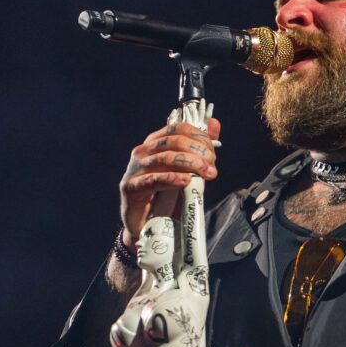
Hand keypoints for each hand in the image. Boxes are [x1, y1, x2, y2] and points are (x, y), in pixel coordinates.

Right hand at [119, 118, 220, 251]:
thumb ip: (200, 146)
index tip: (213, 152)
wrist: (146, 223)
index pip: (178, 128)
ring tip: (207, 174)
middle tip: (212, 166)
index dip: (199, 136)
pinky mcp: (131, 187)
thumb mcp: (187, 169)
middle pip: (174, 142)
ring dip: (192, 165)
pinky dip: (172, 179)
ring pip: (166, 158)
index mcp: (155, 143)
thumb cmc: (167, 194)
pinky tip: (186, 181)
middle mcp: (143, 152)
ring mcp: (135, 169)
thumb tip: (214, 123)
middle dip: (198, 151)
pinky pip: (153, 180)